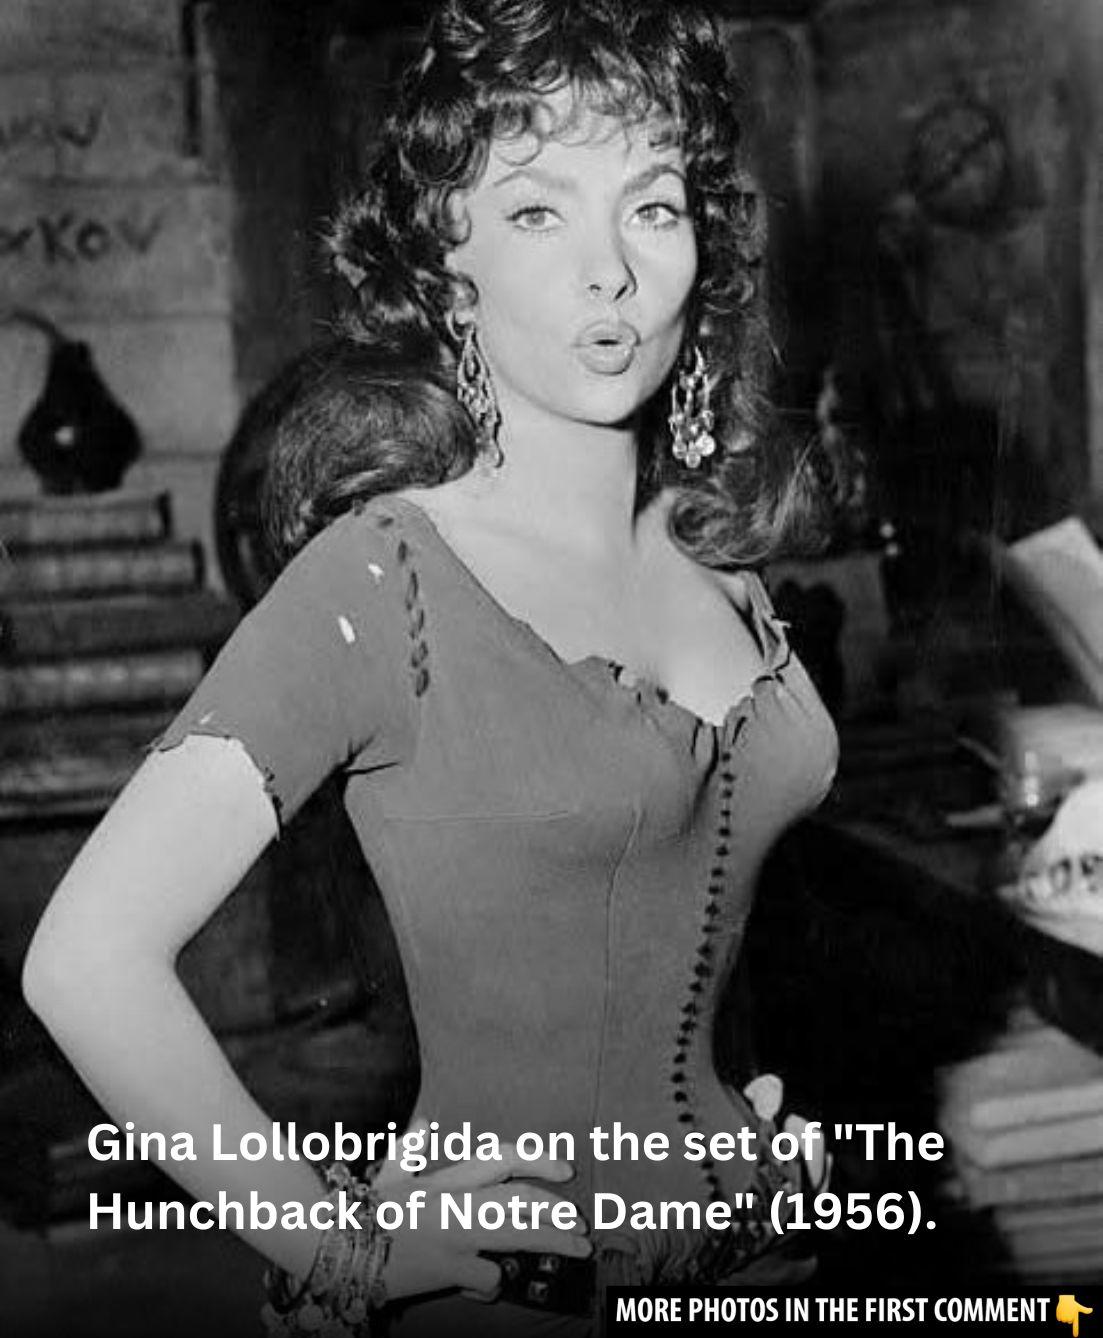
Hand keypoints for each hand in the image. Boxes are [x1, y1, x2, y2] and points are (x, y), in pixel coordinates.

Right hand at [373, 1119, 591, 1302]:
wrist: (335, 1245)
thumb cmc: (361, 1211)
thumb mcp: (388, 1175)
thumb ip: (411, 1148)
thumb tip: (425, 1122)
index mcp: (447, 1178)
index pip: (502, 1160)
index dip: (538, 1162)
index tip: (566, 1171)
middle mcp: (457, 1203)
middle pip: (520, 1200)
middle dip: (556, 1209)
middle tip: (581, 1223)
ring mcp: (456, 1236)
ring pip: (517, 1235)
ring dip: (552, 1241)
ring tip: (579, 1247)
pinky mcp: (449, 1270)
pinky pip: (487, 1277)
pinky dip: (490, 1282)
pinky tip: (484, 1284)